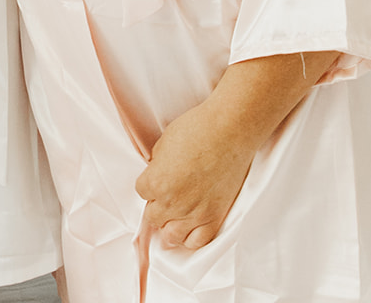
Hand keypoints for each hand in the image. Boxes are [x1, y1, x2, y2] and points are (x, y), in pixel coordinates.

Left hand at [135, 98, 253, 249]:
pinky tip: (190, 227)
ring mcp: (194, 214)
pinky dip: (191, 237)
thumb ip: (157, 165)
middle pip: (153, 217)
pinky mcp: (214, 218)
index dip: (149, 183)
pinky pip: (197, 242)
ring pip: (172, 236)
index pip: (141, 192)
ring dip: (170, 226)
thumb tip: (157, 174)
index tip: (157, 178)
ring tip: (175, 216)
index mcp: (156, 181)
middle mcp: (172, 202)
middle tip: (167, 194)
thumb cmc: (197, 129)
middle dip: (157, 205)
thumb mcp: (164, 142)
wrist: (229, 131)